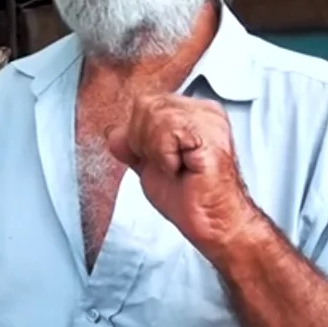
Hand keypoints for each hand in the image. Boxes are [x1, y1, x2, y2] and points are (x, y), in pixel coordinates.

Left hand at [108, 94, 258, 262]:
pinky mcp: (210, 135)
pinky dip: (165, 156)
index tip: (159, 160)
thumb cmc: (192, 200)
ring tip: (175, 167)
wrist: (214, 224)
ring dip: (155, 150)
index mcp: (193, 113)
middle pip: (146, 104)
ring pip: (153, 114)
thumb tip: (113, 133)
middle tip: (167, 165)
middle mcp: (205, 111)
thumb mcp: (151, 166)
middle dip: (144, 141)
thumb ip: (133, 146)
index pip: (146, 102)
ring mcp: (210, 120)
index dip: (139, 134)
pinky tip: (182, 169)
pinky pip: (167, 131)